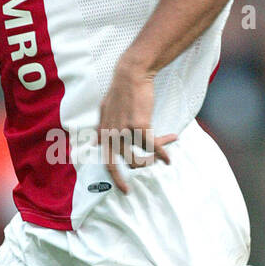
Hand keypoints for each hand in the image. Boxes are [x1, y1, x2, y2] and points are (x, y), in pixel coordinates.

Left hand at [96, 61, 176, 193]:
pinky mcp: (139, 126)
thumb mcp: (104, 110)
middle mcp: (111, 135)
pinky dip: (163, 153)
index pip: (107, 162)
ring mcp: (125, 131)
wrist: (131, 76)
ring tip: (165, 151)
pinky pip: (153, 146)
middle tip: (141, 176)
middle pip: (126, 163)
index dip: (115, 178)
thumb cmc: (120, 91)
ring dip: (156, 155)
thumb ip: (101, 128)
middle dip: (134, 171)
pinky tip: (169, 157)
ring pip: (143, 154)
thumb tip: (95, 142)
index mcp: (103, 133)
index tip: (124, 189)